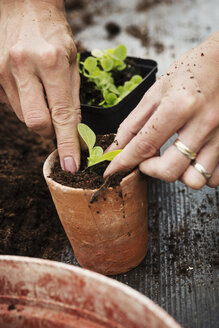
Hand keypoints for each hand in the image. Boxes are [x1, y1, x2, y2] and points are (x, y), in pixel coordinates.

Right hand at [0, 0, 80, 172]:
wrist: (24, 6)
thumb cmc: (53, 32)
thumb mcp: (72, 62)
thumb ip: (72, 98)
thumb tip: (74, 130)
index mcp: (51, 63)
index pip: (62, 116)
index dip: (68, 144)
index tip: (71, 164)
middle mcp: (23, 67)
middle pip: (35, 122)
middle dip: (49, 131)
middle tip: (58, 123)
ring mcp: (3, 70)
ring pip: (23, 115)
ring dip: (37, 114)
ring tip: (42, 92)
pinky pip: (9, 104)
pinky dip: (23, 103)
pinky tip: (28, 86)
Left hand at [104, 31, 218, 188]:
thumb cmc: (190, 72)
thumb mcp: (156, 92)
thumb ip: (133, 124)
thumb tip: (114, 149)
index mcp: (178, 106)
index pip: (144, 144)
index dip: (123, 162)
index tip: (112, 171)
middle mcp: (202, 124)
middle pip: (169, 170)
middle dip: (151, 170)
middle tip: (149, 158)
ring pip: (194, 179)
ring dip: (178, 174)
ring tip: (174, 158)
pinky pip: (214, 178)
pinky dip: (200, 174)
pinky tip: (193, 160)